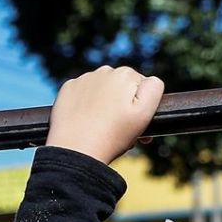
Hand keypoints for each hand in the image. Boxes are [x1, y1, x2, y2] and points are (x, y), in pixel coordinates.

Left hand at [44, 66, 163, 165]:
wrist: (76, 150)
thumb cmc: (112, 135)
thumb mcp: (143, 114)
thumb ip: (154, 89)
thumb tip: (150, 80)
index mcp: (126, 74)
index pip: (142, 88)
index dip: (141, 108)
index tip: (136, 126)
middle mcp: (104, 71)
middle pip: (121, 88)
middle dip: (123, 105)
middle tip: (119, 131)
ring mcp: (84, 79)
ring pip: (102, 90)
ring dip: (105, 104)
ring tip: (101, 127)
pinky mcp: (67, 89)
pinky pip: (82, 93)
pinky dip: (85, 104)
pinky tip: (85, 121)